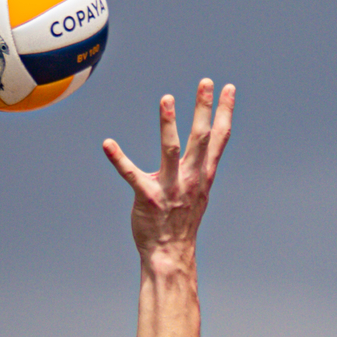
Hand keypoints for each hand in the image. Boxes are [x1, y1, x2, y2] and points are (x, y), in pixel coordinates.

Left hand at [102, 79, 234, 262]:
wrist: (170, 255)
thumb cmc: (180, 222)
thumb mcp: (198, 192)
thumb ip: (200, 167)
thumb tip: (206, 144)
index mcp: (202, 175)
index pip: (219, 139)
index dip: (224, 112)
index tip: (228, 89)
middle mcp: (190, 179)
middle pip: (200, 138)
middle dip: (204, 109)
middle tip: (206, 82)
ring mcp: (170, 189)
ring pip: (171, 151)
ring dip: (169, 124)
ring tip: (166, 99)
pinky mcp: (147, 198)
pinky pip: (132, 175)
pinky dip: (119, 159)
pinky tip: (107, 144)